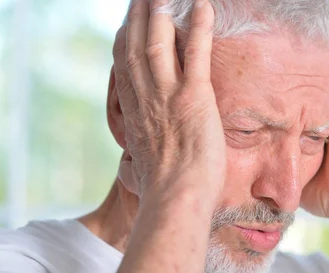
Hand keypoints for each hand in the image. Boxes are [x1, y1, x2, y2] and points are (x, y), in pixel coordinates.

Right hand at [113, 0, 225, 207]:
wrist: (176, 198)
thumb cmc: (166, 191)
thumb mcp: (145, 165)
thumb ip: (144, 149)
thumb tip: (139, 159)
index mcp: (134, 113)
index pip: (124, 67)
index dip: (125, 41)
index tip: (126, 25)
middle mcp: (145, 98)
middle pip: (135, 46)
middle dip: (137, 16)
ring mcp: (167, 95)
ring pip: (158, 42)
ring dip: (160, 11)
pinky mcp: (194, 96)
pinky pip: (195, 53)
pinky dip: (199, 26)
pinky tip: (203, 5)